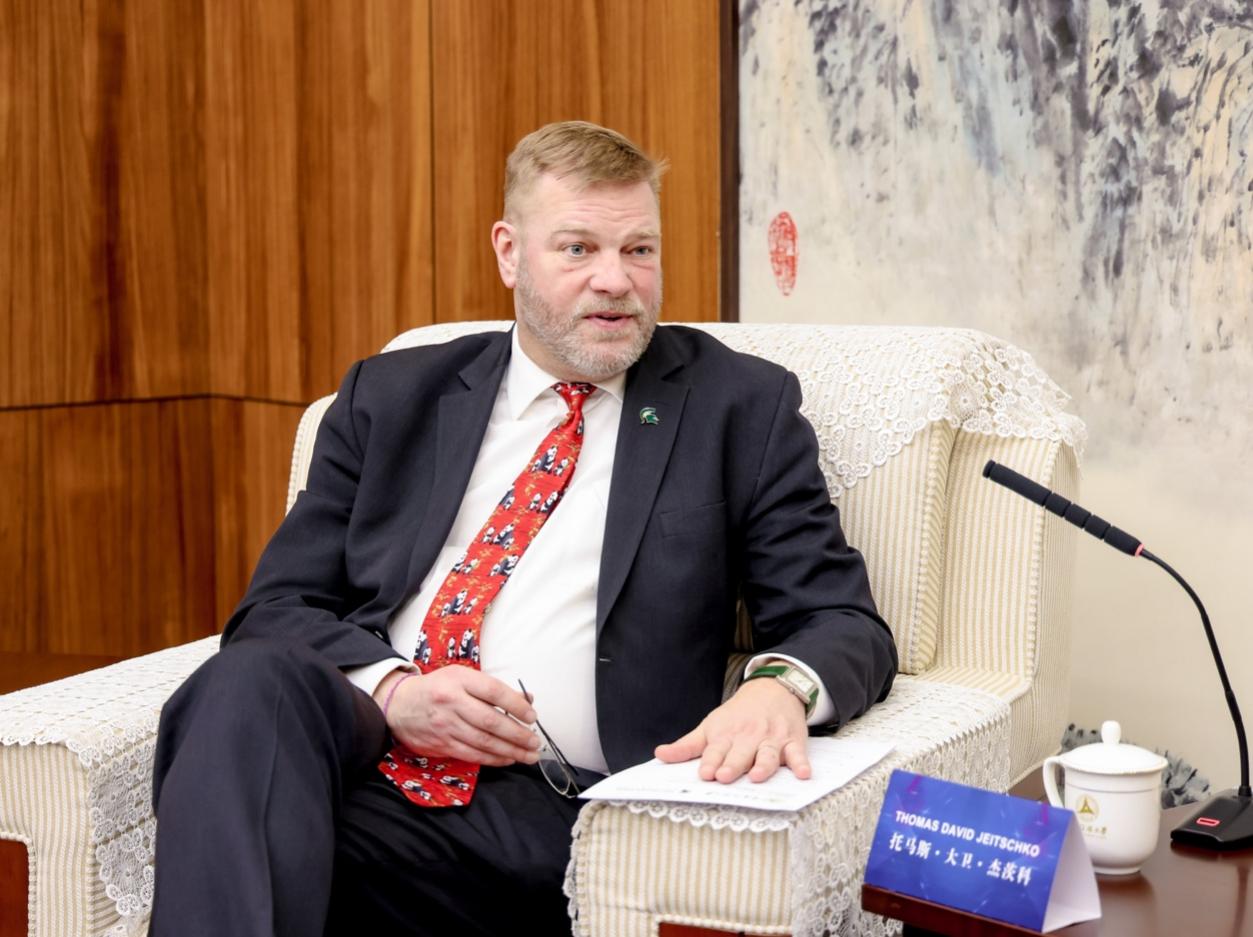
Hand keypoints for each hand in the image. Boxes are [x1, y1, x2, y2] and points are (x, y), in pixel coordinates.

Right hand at [374, 667, 540, 766]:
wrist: (399, 705)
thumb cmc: (438, 688)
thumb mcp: (462, 677)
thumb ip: (493, 688)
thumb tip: (527, 700)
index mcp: (459, 680)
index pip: (494, 692)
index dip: (516, 705)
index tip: (532, 716)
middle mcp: (452, 702)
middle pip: (490, 721)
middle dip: (518, 734)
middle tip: (535, 741)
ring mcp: (446, 725)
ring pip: (483, 742)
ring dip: (510, 751)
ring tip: (529, 755)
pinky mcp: (442, 744)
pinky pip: (472, 754)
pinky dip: (493, 758)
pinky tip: (508, 759)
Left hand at [654, 678, 810, 783]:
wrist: (773, 689)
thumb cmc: (738, 715)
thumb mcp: (710, 726)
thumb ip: (687, 746)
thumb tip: (659, 756)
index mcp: (726, 734)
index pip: (715, 750)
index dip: (710, 762)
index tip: (705, 773)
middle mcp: (748, 737)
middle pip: (740, 753)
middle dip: (732, 765)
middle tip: (724, 777)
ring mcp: (771, 739)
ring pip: (768, 754)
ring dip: (763, 765)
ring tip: (757, 776)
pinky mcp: (792, 741)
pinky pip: (798, 753)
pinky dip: (801, 763)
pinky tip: (803, 773)